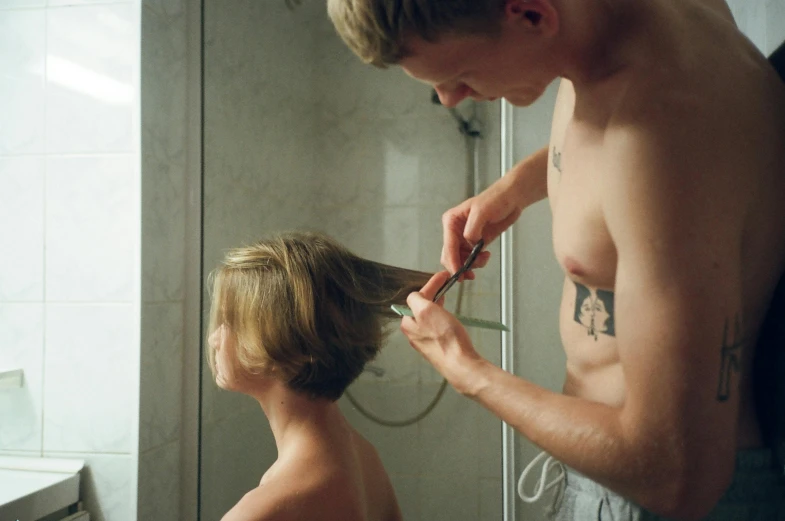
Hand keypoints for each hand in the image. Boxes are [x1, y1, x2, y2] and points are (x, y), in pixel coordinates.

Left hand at [400, 271, 487, 395]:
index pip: (416, 297)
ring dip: (437, 306)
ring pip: (429, 317)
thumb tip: (415, 296)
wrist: (461, 364)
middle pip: (421, 307)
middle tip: (446, 285)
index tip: (443, 276)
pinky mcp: (438, 347)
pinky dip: (442, 318)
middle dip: (433, 294)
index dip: (431, 284)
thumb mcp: (427, 310)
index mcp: (407, 323)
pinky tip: (449, 318)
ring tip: (446, 299)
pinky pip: (437, 327)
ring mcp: (425, 342)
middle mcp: (413, 334)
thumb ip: (417, 299)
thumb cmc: (445, 338)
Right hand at [441, 168, 526, 275]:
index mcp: (451, 221)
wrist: (511, 199)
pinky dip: (477, 262)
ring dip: (470, 265)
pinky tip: (485, 257)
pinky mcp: (475, 243)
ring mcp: (464, 238)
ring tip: (483, 260)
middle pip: (450, 255)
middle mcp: (455, 231)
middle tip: (469, 274)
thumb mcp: (482, 211)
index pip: (448, 245)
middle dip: (459, 266)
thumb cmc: (495, 199)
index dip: (452, 261)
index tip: (458, 273)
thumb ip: (472, 228)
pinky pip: (471, 259)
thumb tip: (469, 243)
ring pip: (460, 260)